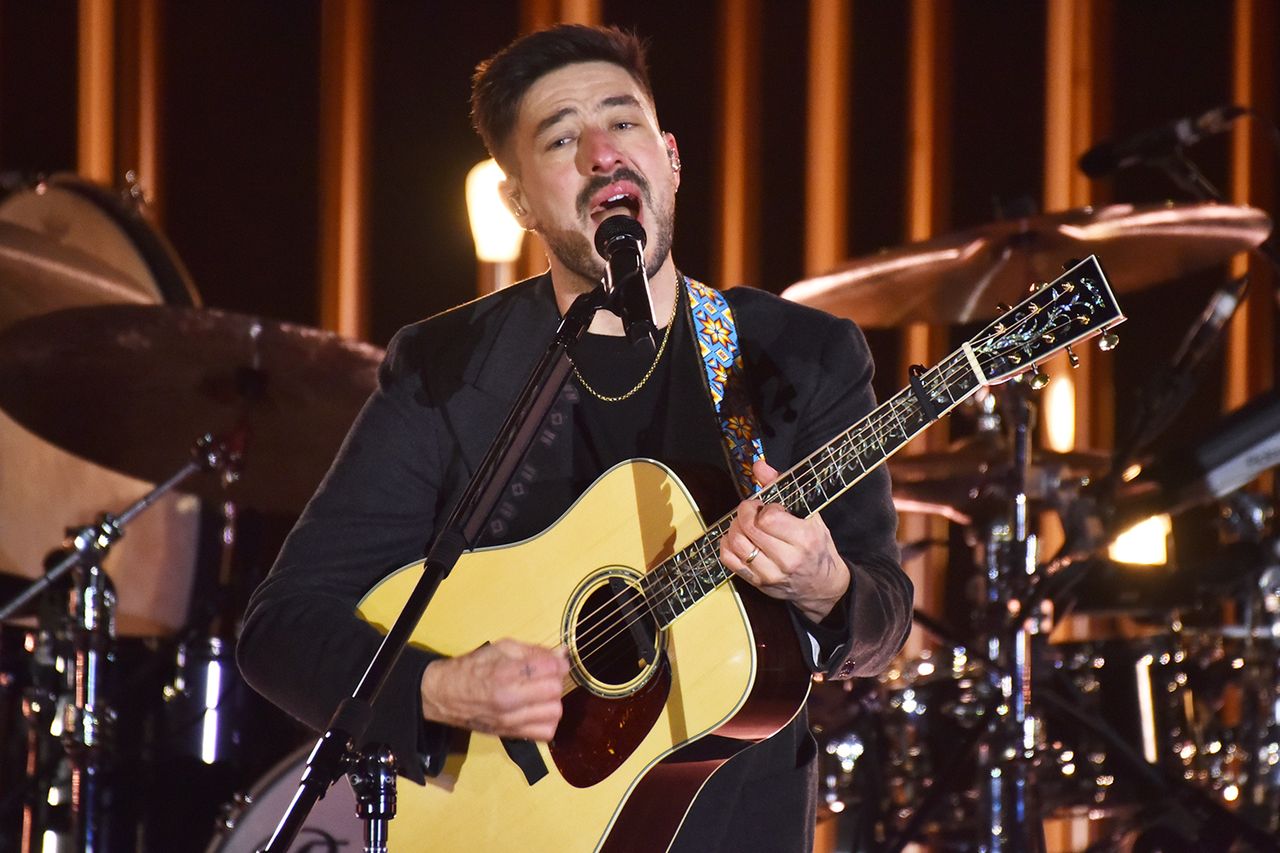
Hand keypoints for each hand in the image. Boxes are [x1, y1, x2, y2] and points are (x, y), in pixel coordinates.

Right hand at [420, 639, 569, 740]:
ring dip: (553, 700)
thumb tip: (562, 654)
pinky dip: (547, 720)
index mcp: (505, 673)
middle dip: (555, 679)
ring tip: (541, 692)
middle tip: (545, 675)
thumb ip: (534, 651)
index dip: (558, 662)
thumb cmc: (472, 667)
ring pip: (554, 712)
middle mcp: (509, 700)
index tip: (554, 660)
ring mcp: (510, 721)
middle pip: (555, 691)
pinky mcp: (511, 735)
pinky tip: (538, 709)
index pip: (550, 668)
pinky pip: (546, 732)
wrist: (445, 695)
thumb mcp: (501, 648)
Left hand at [719, 459, 849, 621]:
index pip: (768, 518)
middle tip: (751, 510)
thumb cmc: (816, 546)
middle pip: (749, 528)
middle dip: (745, 512)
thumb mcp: (810, 515)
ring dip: (735, 526)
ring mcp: (770, 574)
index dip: (764, 507)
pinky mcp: (757, 583)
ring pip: (736, 543)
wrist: (822, 585)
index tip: (770, 507)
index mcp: (804, 539)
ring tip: (745, 523)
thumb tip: (759, 466)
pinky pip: (729, 560)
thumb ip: (782, 486)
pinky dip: (727, 544)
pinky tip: (737, 538)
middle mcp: (787, 559)